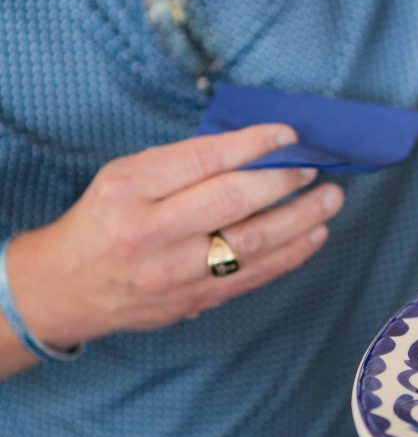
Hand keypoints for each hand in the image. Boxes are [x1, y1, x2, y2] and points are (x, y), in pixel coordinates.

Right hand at [6, 125, 342, 348]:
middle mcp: (152, 232)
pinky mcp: (195, 300)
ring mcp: (175, 272)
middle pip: (232, 202)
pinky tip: (314, 235)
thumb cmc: (104, 220)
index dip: (252, 145)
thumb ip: (181, 164)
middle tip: (315, 169)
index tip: (288, 135)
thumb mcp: (124, 177)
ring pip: (251, 244)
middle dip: (282, 182)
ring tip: (330, 200)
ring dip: (300, 220)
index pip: (202, 159)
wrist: (69, 288)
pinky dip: (291, 255)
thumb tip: (252, 149)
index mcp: (130, 189)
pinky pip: (254, 276)